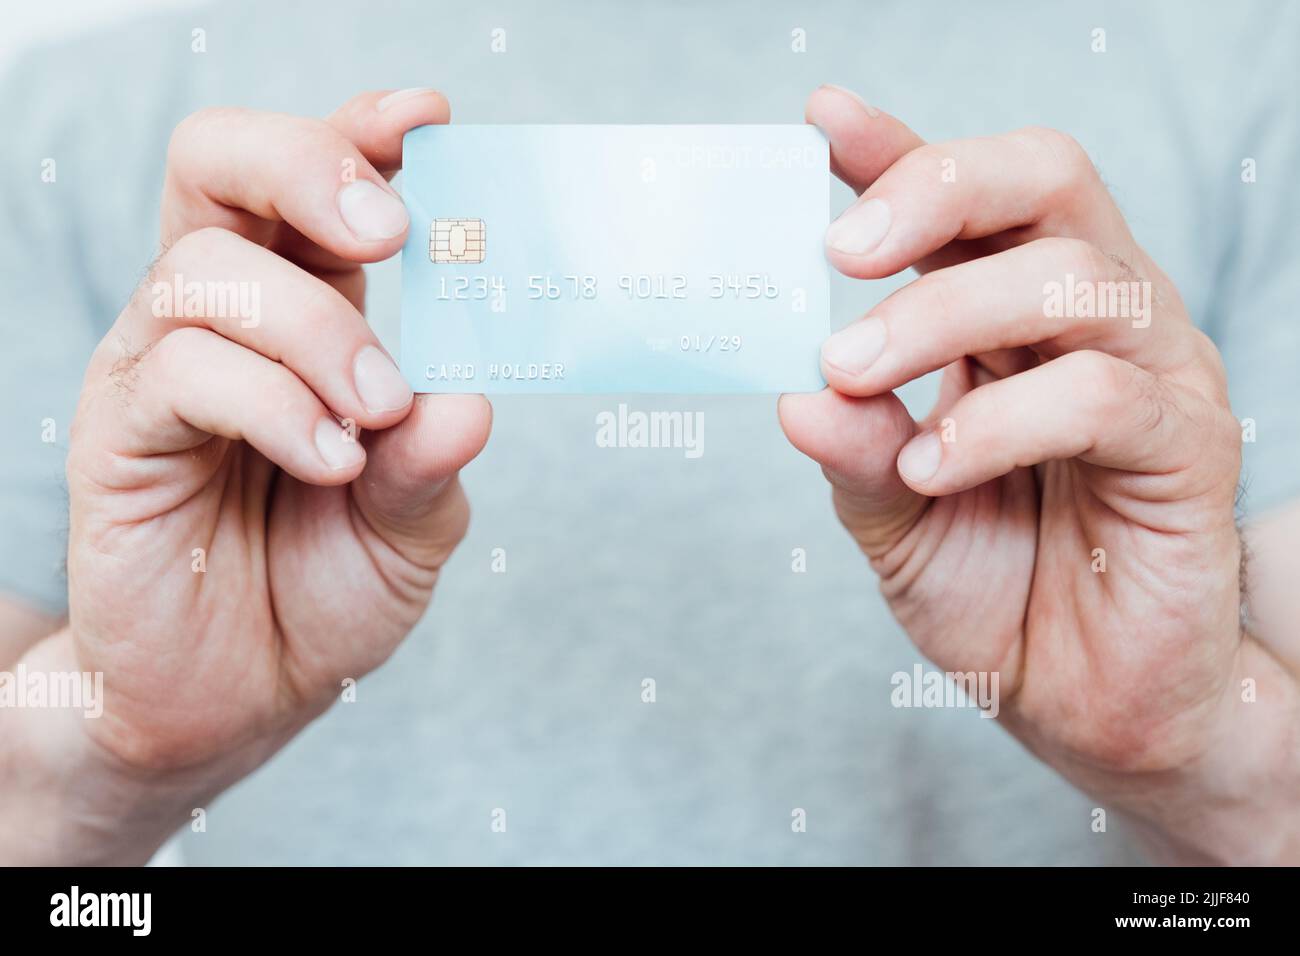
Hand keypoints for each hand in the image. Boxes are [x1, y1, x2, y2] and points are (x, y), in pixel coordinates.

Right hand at [15, 90, 489, 859]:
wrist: (242, 694)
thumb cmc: (327, 590)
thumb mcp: (411, 528)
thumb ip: (433, 463)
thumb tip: (468, 400)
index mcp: (309, 312)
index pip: (313, 185)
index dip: (361, 133)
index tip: (428, 120)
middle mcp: (228, 318)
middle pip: (221, 165)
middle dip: (309, 166)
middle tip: (389, 233)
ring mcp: (162, 366)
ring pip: (210, 271)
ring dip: (316, 332)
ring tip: (373, 414)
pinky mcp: (119, 430)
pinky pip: (184, 371)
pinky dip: (274, 404)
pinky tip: (330, 461)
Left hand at [781, 86, 1298, 861]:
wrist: (1086, 704)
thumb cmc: (997, 594)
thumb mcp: (893, 520)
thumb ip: (852, 453)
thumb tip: (798, 397)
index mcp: (1004, 318)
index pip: (961, 202)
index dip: (894, 151)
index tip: (819, 124)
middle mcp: (1082, 321)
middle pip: (1041, 183)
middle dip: (935, 190)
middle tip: (838, 252)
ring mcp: (1146, 372)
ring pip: (1068, 278)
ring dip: (943, 314)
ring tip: (856, 370)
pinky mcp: (1188, 444)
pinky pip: (1101, 396)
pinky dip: (1000, 420)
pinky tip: (932, 464)